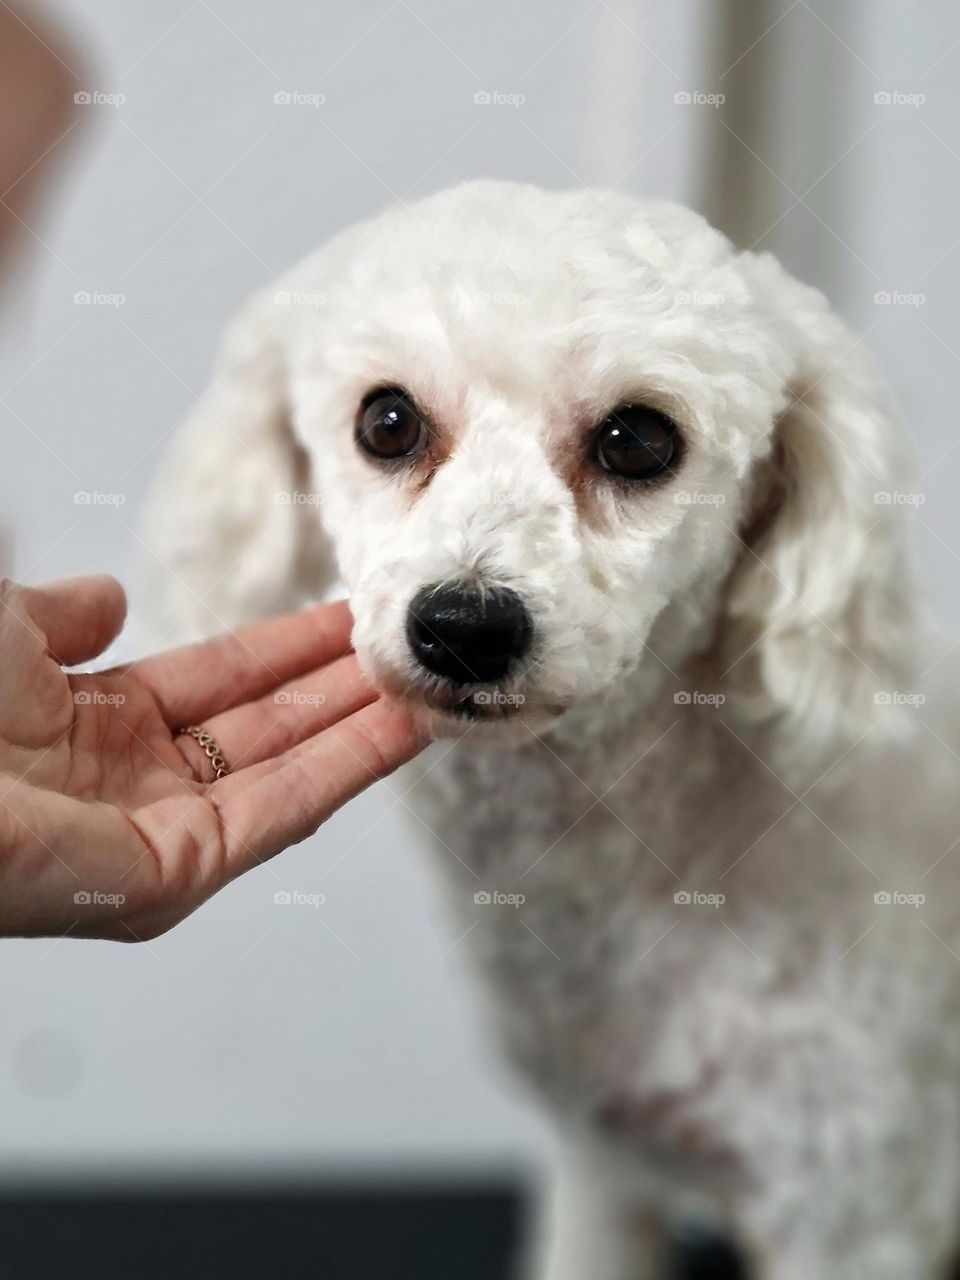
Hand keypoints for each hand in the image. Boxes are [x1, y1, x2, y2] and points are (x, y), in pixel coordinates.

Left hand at [0, 575, 425, 939]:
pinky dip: (347, 768)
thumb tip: (108, 598)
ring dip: (359, 725)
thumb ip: (62, 617)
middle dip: (338, 683)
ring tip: (426, 682)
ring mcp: (158, 831)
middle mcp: (133, 780)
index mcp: (91, 723)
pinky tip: (398, 727)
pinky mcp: (174, 873)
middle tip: (408, 646)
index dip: (284, 647)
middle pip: (265, 726)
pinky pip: (279, 812)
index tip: (344, 618)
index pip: (218, 681)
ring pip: (286, 770)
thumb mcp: (2, 629)